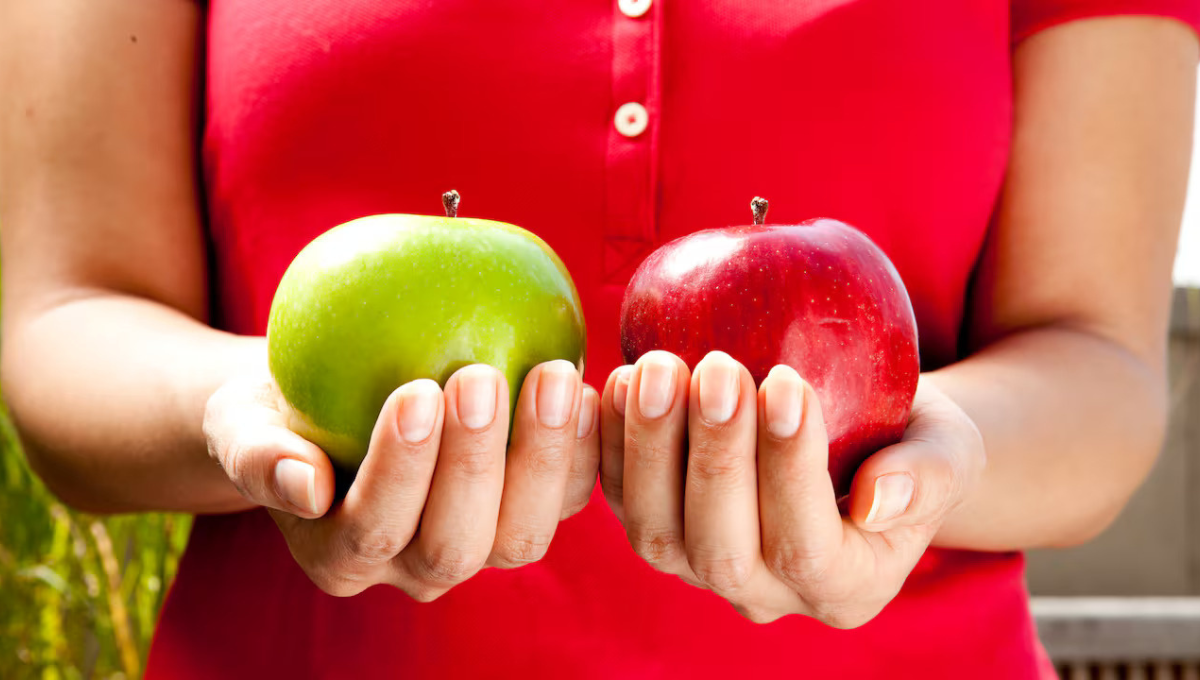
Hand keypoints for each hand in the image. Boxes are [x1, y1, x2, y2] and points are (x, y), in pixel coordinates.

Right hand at [204, 360, 599, 599]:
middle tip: (479, 376)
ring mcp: (478, 542)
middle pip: (456, 544)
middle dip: (473, 464)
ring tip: (551, 373)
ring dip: (542, 456)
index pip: (373, 531)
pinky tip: (589, 386)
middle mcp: (414, 566)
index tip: (413, 392)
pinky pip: (568, 495)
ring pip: (522, 533)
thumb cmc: (278, 407)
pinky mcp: (527, 507)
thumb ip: (257, 452)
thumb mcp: (242, 420)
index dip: (400, 471)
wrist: (328, 400)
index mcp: (342, 557)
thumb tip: (302, 486)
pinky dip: (584, 448)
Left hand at [598, 350, 983, 626]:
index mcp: (847, 588)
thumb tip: (879, 499)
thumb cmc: (912, 437)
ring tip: (660, 366)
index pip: (808, 548)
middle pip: (722, 550)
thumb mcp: (948, 448)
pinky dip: (610, 442)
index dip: (791, 469)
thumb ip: (929, 474)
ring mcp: (702, 568)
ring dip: (650, 447)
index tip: (788, 381)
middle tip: (718, 367)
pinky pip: (618, 498)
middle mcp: (767, 594)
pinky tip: (617, 378)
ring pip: (656, 534)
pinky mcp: (658, 526)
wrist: (858, 437)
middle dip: (715, 456)